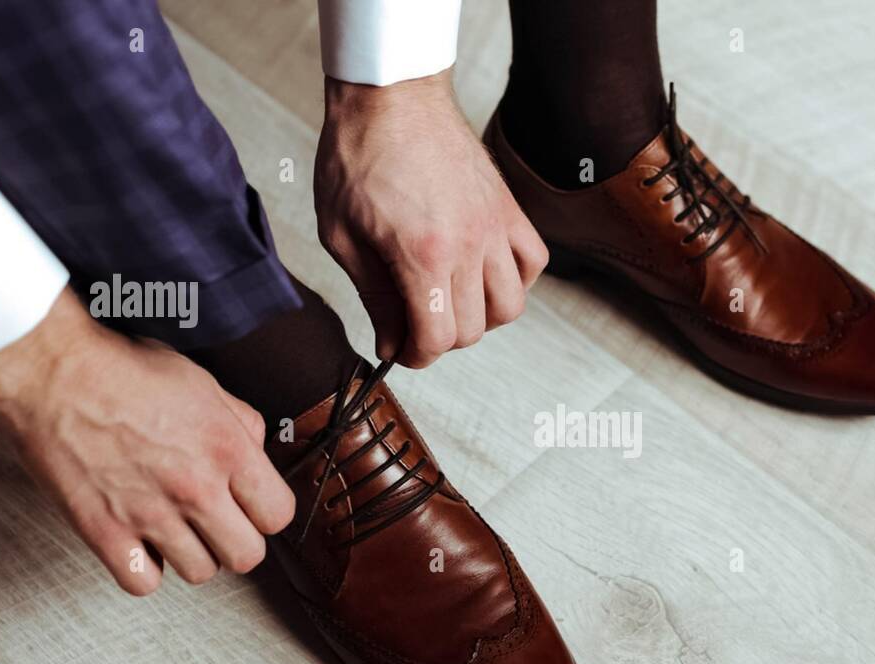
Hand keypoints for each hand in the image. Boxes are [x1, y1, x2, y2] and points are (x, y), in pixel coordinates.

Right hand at [0, 289, 295, 595]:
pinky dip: (144, 570)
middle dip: (236, 541)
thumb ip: (240, 423)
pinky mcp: (105, 532)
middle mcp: (196, 487)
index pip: (278, 515)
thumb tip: (257, 453)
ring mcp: (151, 514)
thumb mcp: (203, 383)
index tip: (252, 507)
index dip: (267, 513)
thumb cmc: (122, 371)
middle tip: (218, 524)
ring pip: (200, 574)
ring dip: (191, 555)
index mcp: (227, 450)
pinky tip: (141, 544)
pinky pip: (143, 583)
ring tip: (175, 529)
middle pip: (246, 556)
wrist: (53, 373)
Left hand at [314, 70, 547, 367]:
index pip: (435, 339)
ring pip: (509, 307)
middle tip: (415, 324)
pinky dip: (514, 281)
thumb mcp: (341, 235)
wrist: (390, 97)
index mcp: (421, 256)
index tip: (399, 351)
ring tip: (450, 302)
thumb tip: (391, 342)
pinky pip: (533, 264)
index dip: (414, 356)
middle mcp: (467, 246)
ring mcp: (494, 227)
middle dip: (440, 339)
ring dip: (480, 317)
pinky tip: (484, 274)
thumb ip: (372, 296)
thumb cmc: (357, 156)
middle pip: (472, 330)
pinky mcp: (508, 209)